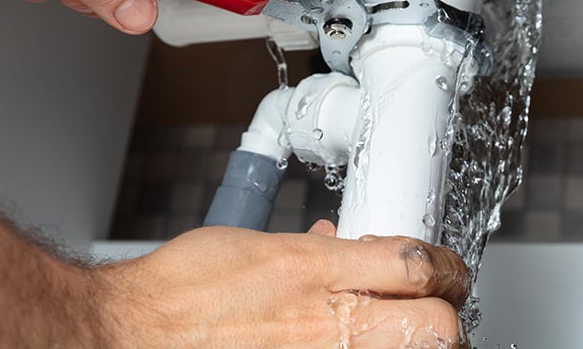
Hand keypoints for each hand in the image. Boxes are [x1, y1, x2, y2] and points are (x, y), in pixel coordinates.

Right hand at [98, 221, 470, 347]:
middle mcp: (325, 322)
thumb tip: (342, 243)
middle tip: (434, 301)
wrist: (138, 332)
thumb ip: (314, 249)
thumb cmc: (187, 288)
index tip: (442, 267)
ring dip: (417, 338)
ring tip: (398, 326)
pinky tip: (356, 342)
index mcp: (314, 269)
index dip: (443, 264)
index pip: (415, 263)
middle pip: (438, 325)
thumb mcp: (260, 245)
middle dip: (444, 309)